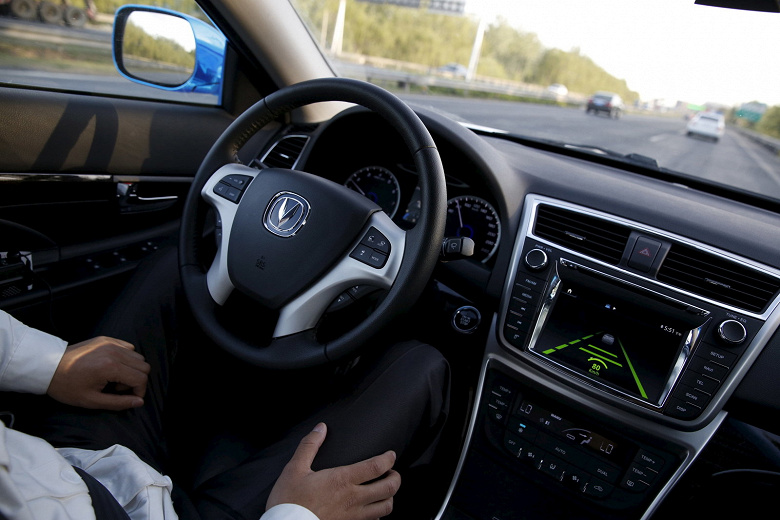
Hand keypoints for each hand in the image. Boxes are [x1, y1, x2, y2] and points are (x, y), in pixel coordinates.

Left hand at [47, 336, 150, 410]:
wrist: (48, 367)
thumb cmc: (67, 387)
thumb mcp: (92, 401)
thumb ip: (119, 403)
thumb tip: (139, 402)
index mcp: (111, 367)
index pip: (141, 378)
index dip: (139, 391)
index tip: (129, 398)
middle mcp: (114, 351)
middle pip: (144, 366)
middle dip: (137, 380)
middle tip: (118, 388)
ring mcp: (111, 343)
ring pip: (138, 356)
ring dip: (132, 369)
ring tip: (114, 378)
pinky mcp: (106, 339)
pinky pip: (128, 347)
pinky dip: (126, 358)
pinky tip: (111, 366)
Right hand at [267, 423, 400, 519]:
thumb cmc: (290, 501)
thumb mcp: (295, 469)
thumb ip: (309, 446)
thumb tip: (321, 428)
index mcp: (342, 479)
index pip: (377, 466)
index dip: (389, 458)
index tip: (391, 455)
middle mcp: (353, 498)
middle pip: (388, 488)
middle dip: (396, 478)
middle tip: (393, 472)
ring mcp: (354, 516)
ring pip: (385, 508)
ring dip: (390, 497)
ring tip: (386, 491)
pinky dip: (377, 515)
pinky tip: (371, 511)